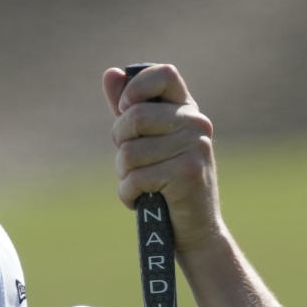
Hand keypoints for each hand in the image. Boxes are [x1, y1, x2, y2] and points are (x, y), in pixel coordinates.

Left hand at [102, 63, 221, 253]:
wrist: (195, 232)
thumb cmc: (166, 187)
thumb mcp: (147, 143)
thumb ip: (129, 109)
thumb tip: (110, 73)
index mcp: (187, 110)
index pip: (162, 74)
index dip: (135, 90)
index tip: (125, 112)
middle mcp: (196, 123)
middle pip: (134, 117)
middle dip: (119, 144)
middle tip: (129, 164)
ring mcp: (195, 146)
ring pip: (130, 151)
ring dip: (123, 175)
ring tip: (138, 186)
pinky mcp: (187, 173)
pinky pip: (136, 178)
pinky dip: (128, 195)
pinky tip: (141, 202)